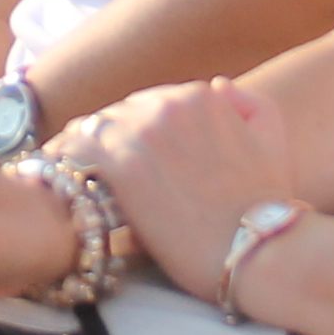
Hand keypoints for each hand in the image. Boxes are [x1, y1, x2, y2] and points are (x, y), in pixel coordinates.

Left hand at [73, 79, 297, 292]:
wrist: (255, 250)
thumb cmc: (265, 205)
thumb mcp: (273, 140)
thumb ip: (249, 105)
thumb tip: (218, 84)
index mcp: (199, 96)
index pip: (149, 104)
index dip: (136, 130)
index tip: (126, 154)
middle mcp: (167, 105)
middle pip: (119, 114)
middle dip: (110, 140)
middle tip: (94, 168)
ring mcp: (143, 132)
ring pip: (93, 128)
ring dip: (82, 150)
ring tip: (70, 176)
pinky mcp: (121, 165)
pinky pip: (75, 151)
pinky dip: (64, 162)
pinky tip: (60, 181)